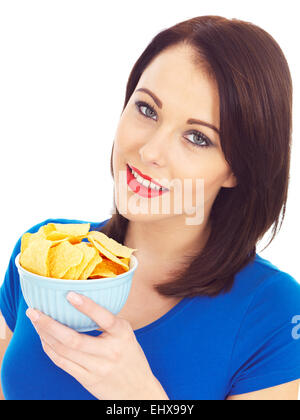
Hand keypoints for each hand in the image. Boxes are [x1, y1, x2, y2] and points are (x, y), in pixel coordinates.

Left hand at [26, 292, 168, 399]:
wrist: (138, 391)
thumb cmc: (130, 356)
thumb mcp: (126, 334)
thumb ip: (108, 321)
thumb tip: (81, 300)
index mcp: (122, 335)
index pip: (105, 318)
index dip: (87, 306)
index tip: (70, 294)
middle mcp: (109, 352)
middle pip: (73, 340)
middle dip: (49, 324)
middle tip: (34, 311)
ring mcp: (97, 368)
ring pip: (63, 351)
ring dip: (45, 335)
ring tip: (36, 321)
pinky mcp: (86, 379)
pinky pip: (62, 363)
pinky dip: (50, 349)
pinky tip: (44, 338)